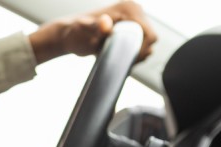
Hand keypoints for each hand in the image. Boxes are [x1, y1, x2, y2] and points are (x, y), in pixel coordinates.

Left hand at [29, 1, 156, 64]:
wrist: (69, 34)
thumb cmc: (75, 34)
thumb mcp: (85, 32)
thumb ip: (95, 28)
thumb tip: (105, 23)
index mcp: (129, 8)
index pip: (149, 34)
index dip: (143, 51)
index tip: (128, 62)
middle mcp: (134, 10)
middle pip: (151, 38)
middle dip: (140, 53)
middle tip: (122, 63)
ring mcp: (134, 17)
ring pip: (148, 41)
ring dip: (138, 53)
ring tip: (121, 60)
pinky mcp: (131, 25)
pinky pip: (141, 41)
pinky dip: (136, 51)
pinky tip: (123, 57)